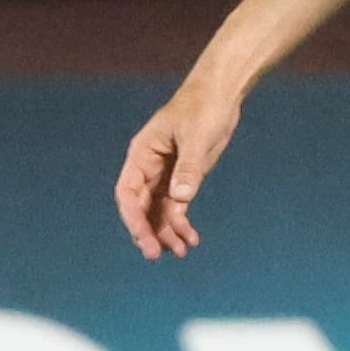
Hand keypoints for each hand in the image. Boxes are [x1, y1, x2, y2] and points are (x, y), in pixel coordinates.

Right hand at [116, 79, 245, 260]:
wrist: (221, 96)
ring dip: (166, 233)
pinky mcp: (184, 179)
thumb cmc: (203, 107)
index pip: (128, 193)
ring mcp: (166, 176)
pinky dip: (182, 225)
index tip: (145, 238)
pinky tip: (192, 240)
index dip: (133, 218)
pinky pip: (177, 208)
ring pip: (158, 212)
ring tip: (180, 252)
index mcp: (142, 155)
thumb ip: (188, 167)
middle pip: (140, 207)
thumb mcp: (196, 135)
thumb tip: (182, 198)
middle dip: (147, 231)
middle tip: (157, 254)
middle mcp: (149, 169)